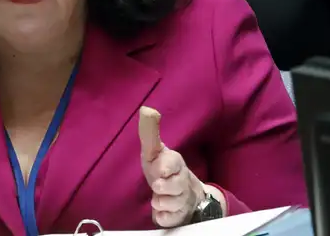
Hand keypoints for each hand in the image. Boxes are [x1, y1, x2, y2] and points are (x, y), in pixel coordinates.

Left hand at [139, 106, 205, 227]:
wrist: (183, 193)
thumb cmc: (163, 169)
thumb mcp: (153, 151)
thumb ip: (149, 132)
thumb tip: (146, 109)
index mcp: (175, 163)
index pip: (175, 162)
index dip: (167, 166)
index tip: (160, 169)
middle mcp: (182, 181)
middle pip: (176, 186)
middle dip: (165, 187)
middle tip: (156, 185)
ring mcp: (182, 199)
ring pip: (173, 204)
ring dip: (162, 202)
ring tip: (157, 198)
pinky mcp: (178, 216)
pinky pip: (170, 219)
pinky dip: (163, 217)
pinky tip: (160, 212)